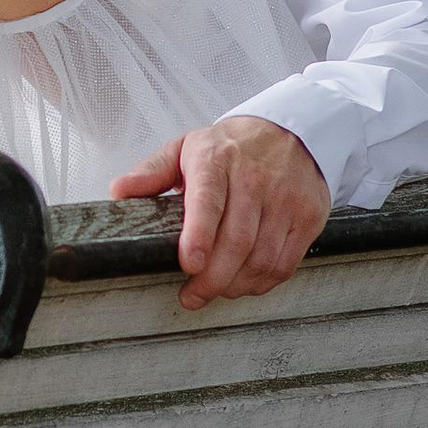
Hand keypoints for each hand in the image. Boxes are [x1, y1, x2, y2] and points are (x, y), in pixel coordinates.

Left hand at [111, 113, 329, 309]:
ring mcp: (286, 199)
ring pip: (262, 259)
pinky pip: (285, 264)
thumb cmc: (230, 148)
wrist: (290, 131)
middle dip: (212, 279)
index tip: (189, 265)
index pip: (209, 201)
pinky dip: (261, 283)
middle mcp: (255, 179)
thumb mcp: (186, 148)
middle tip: (192, 296)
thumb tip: (119, 191)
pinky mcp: (308, 217)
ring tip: (215, 289)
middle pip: (237, 241)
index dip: (200, 236)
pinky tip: (243, 283)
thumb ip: (151, 172)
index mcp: (217, 160)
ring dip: (235, 285)